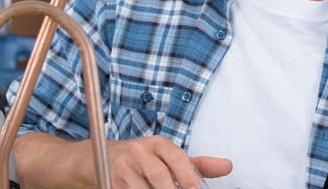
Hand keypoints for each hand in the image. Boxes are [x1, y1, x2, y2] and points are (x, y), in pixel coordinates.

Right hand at [107, 135, 231, 187]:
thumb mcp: (170, 157)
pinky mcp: (109, 181)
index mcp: (157, 143)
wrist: (100, 156)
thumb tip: (227, 166)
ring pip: (142, 188)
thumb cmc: (144, 159)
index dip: (187, 175)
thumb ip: (198, 165)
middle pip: (159, 175)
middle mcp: (139, 152)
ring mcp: (122, 167)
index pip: (175, 157)